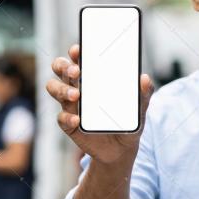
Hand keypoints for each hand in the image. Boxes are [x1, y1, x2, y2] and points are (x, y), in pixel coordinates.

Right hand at [45, 43, 154, 165]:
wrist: (121, 149)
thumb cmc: (127, 120)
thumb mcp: (139, 108)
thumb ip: (143, 94)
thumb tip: (145, 79)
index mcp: (92, 77)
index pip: (78, 58)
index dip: (75, 52)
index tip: (78, 50)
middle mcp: (77, 86)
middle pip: (59, 68)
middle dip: (63, 66)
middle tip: (75, 71)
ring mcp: (70, 105)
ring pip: (54, 88)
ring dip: (62, 89)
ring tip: (75, 95)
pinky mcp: (68, 124)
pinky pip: (61, 118)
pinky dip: (68, 117)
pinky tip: (77, 119)